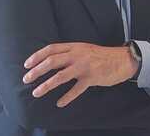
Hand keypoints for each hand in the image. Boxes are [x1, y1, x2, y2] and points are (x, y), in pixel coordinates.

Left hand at [22, 42, 138, 106]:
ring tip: (36, 92)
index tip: (26, 64)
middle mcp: (78, 55)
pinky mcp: (92, 78)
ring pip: (60, 76)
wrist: (123, 59)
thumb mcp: (85, 49)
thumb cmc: (103, 56)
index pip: (51, 49)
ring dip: (46, 85)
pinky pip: (76, 89)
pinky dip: (67, 97)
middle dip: (37, 71)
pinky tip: (60, 103)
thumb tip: (52, 61)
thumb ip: (70, 54)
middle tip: (26, 79)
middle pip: (52, 62)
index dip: (37, 56)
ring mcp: (84, 67)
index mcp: (75, 47)